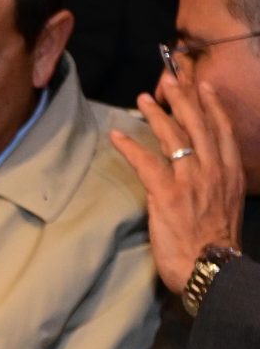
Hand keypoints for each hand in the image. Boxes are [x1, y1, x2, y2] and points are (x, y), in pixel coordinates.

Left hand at [112, 74, 246, 294]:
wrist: (213, 268)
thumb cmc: (216, 246)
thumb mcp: (227, 207)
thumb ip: (215, 186)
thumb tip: (199, 176)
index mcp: (230, 173)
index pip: (222, 131)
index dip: (212, 107)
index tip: (203, 87)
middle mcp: (214, 170)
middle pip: (198, 125)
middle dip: (183, 100)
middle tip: (170, 81)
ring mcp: (191, 180)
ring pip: (173, 137)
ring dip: (156, 115)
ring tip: (142, 99)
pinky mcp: (167, 194)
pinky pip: (146, 162)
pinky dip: (130, 146)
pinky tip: (116, 134)